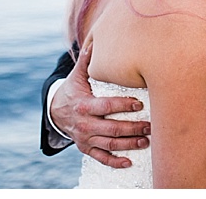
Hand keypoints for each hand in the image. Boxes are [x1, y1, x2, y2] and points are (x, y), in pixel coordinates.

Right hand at [49, 41, 150, 167]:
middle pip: (111, 129)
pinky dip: (115, 162)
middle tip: (150, 125)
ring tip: (146, 140)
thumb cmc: (73, 91)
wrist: (55, 112)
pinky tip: (129, 161)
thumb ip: (86, 61)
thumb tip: (95, 43)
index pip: (106, 106)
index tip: (139, 104)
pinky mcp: (86, 148)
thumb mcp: (77, 76)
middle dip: (132, 128)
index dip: (123, 106)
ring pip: (109, 144)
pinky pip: (101, 158)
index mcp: (83, 105)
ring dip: (129, 144)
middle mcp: (84, 124)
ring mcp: (85, 138)